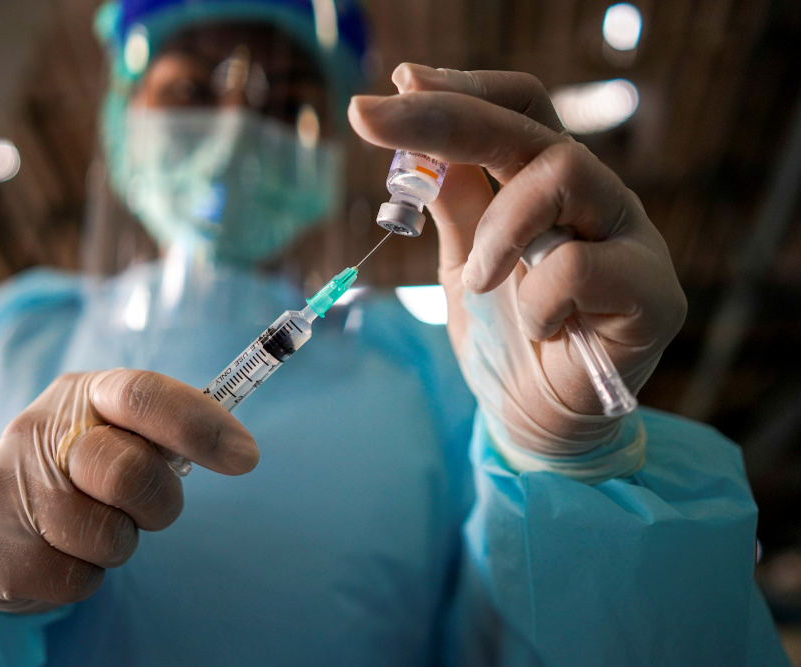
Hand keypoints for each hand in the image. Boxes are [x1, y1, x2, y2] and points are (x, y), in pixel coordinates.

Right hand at [0, 369, 257, 611]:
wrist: (0, 520)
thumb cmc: (85, 470)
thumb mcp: (122, 432)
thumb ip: (170, 431)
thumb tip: (241, 452)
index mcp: (84, 394)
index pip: (144, 395)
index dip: (199, 425)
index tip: (245, 458)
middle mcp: (36, 429)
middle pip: (130, 473)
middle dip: (158, 503)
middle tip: (148, 506)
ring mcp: (5, 486)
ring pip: (105, 536)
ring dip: (117, 543)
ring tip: (93, 526)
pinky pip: (74, 579)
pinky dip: (84, 576)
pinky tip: (62, 553)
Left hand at [349, 65, 685, 456]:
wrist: (537, 424)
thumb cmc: (505, 341)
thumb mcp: (465, 266)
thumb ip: (456, 208)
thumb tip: (419, 147)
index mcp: (552, 187)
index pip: (517, 111)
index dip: (461, 88)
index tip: (399, 81)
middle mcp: (597, 199)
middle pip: (531, 127)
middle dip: (445, 117)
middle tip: (374, 119)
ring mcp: (631, 239)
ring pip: (565, 172)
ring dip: (498, 227)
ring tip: (478, 281)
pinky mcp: (653, 294)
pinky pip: (583, 264)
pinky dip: (537, 300)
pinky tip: (537, 329)